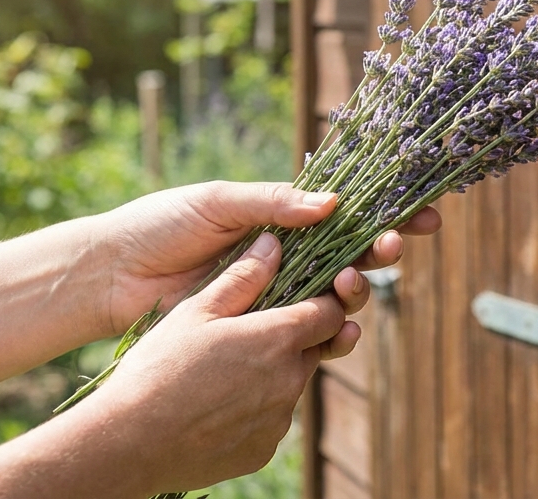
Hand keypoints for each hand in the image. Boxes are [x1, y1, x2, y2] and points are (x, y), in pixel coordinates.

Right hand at [82, 233, 347, 491]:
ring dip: (271, 376)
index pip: (330, 313)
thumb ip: (242, 277)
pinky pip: (269, 421)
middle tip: (249, 334)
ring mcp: (278, 421)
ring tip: (222, 373)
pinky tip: (214, 406)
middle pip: (311, 350)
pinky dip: (253, 411)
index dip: (322, 301)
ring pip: (289, 387)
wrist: (129, 442)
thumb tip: (274, 243)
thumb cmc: (159, 367)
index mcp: (279, 339)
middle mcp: (290, 381)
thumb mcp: (196, 311)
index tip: (304, 297)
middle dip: (293, 338)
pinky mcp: (263, 451)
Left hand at [94, 181, 440, 334]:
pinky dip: (334, 333)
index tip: (424, 217)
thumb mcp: (217, 202)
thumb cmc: (160, 225)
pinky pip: (308, 333)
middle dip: (382, 252)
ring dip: (358, 290)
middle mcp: (288, 256)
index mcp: (281, 218)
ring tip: (349, 285)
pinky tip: (343, 330)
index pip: (346, 213)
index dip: (388, 214)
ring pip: (338, 296)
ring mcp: (277, 294)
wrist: (113, 275)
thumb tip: (332, 204)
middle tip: (392, 249)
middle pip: (353, 255)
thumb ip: (273, 204)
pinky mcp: (261, 329)